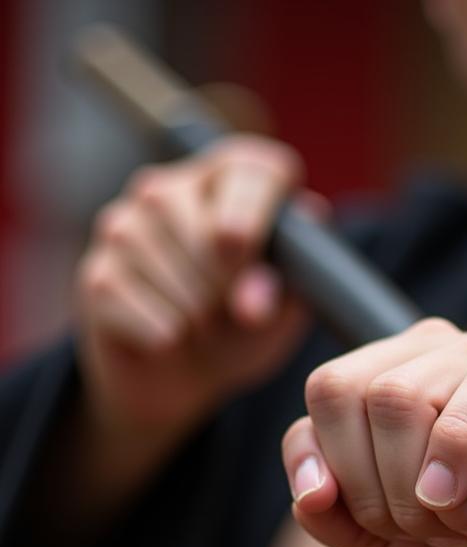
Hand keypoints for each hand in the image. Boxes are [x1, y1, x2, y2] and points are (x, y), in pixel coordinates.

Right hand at [75, 134, 322, 437]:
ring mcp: (125, 225)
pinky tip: (171, 337)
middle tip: (234, 312)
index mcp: (234, 182)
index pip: (253, 169)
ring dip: (198, 314)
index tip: (246, 249)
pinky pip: (134, 300)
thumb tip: (255, 295)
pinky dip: (164, 333)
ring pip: (169, 266)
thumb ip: (283, 293)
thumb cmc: (245, 325)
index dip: (254, 210)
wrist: (188, 372)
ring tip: (205, 326)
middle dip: (228, 283)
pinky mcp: (98, 272)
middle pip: (205, 224)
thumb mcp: (283, 310)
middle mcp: (173, 188)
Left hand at [282, 317, 466, 546]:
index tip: (379, 526)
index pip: (329, 390)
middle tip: (429, 531)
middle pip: (359, 392)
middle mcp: (453, 355)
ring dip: (422, 491)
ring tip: (465, 527)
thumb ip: (330, 509)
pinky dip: (465, 457)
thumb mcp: (375, 541)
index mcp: (401, 373)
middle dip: (380, 490)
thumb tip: (312, 490)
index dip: (337, 469)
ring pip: (408, 395)